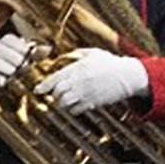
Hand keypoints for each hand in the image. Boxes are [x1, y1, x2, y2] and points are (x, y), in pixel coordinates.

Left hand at [35, 47, 149, 114]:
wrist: (127, 76)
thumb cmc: (110, 63)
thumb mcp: (94, 53)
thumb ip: (78, 54)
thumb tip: (65, 56)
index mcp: (78, 67)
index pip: (56, 78)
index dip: (44, 85)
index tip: (37, 90)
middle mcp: (80, 81)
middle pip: (58, 92)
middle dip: (54, 95)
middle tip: (55, 95)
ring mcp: (86, 92)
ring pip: (65, 102)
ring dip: (62, 103)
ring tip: (64, 101)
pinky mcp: (93, 102)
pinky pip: (76, 110)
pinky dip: (72, 110)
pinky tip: (75, 106)